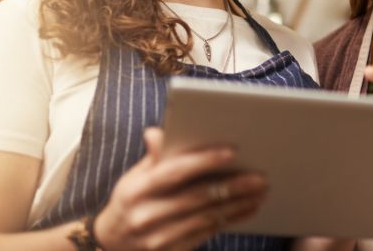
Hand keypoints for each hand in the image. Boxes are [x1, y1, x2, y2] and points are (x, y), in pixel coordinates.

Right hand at [93, 127, 267, 249]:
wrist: (111, 242)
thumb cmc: (132, 199)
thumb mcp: (135, 176)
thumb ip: (155, 156)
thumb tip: (159, 132)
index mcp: (137, 189)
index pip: (175, 172)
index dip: (204, 161)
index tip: (232, 151)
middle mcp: (146, 215)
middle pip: (197, 197)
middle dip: (232, 186)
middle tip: (260, 177)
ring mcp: (158, 237)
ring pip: (207, 217)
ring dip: (237, 204)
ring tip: (260, 192)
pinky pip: (208, 233)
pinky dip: (231, 220)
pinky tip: (248, 209)